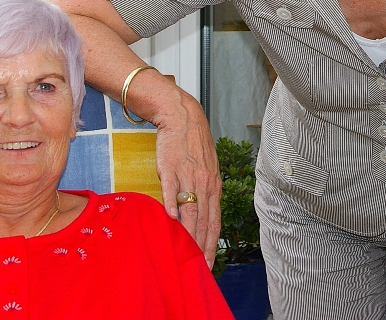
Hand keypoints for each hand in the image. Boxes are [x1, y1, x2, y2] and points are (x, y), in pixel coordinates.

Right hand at [152, 91, 221, 265]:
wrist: (182, 117)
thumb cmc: (192, 146)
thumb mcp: (205, 171)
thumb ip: (203, 194)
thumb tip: (199, 218)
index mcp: (213, 187)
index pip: (214, 222)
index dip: (212, 245)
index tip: (208, 266)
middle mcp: (204, 184)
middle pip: (203, 221)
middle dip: (200, 248)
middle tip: (196, 269)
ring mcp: (188, 176)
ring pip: (190, 209)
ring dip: (188, 234)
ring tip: (184, 253)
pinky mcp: (171, 168)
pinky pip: (172, 189)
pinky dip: (172, 204)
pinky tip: (170, 219)